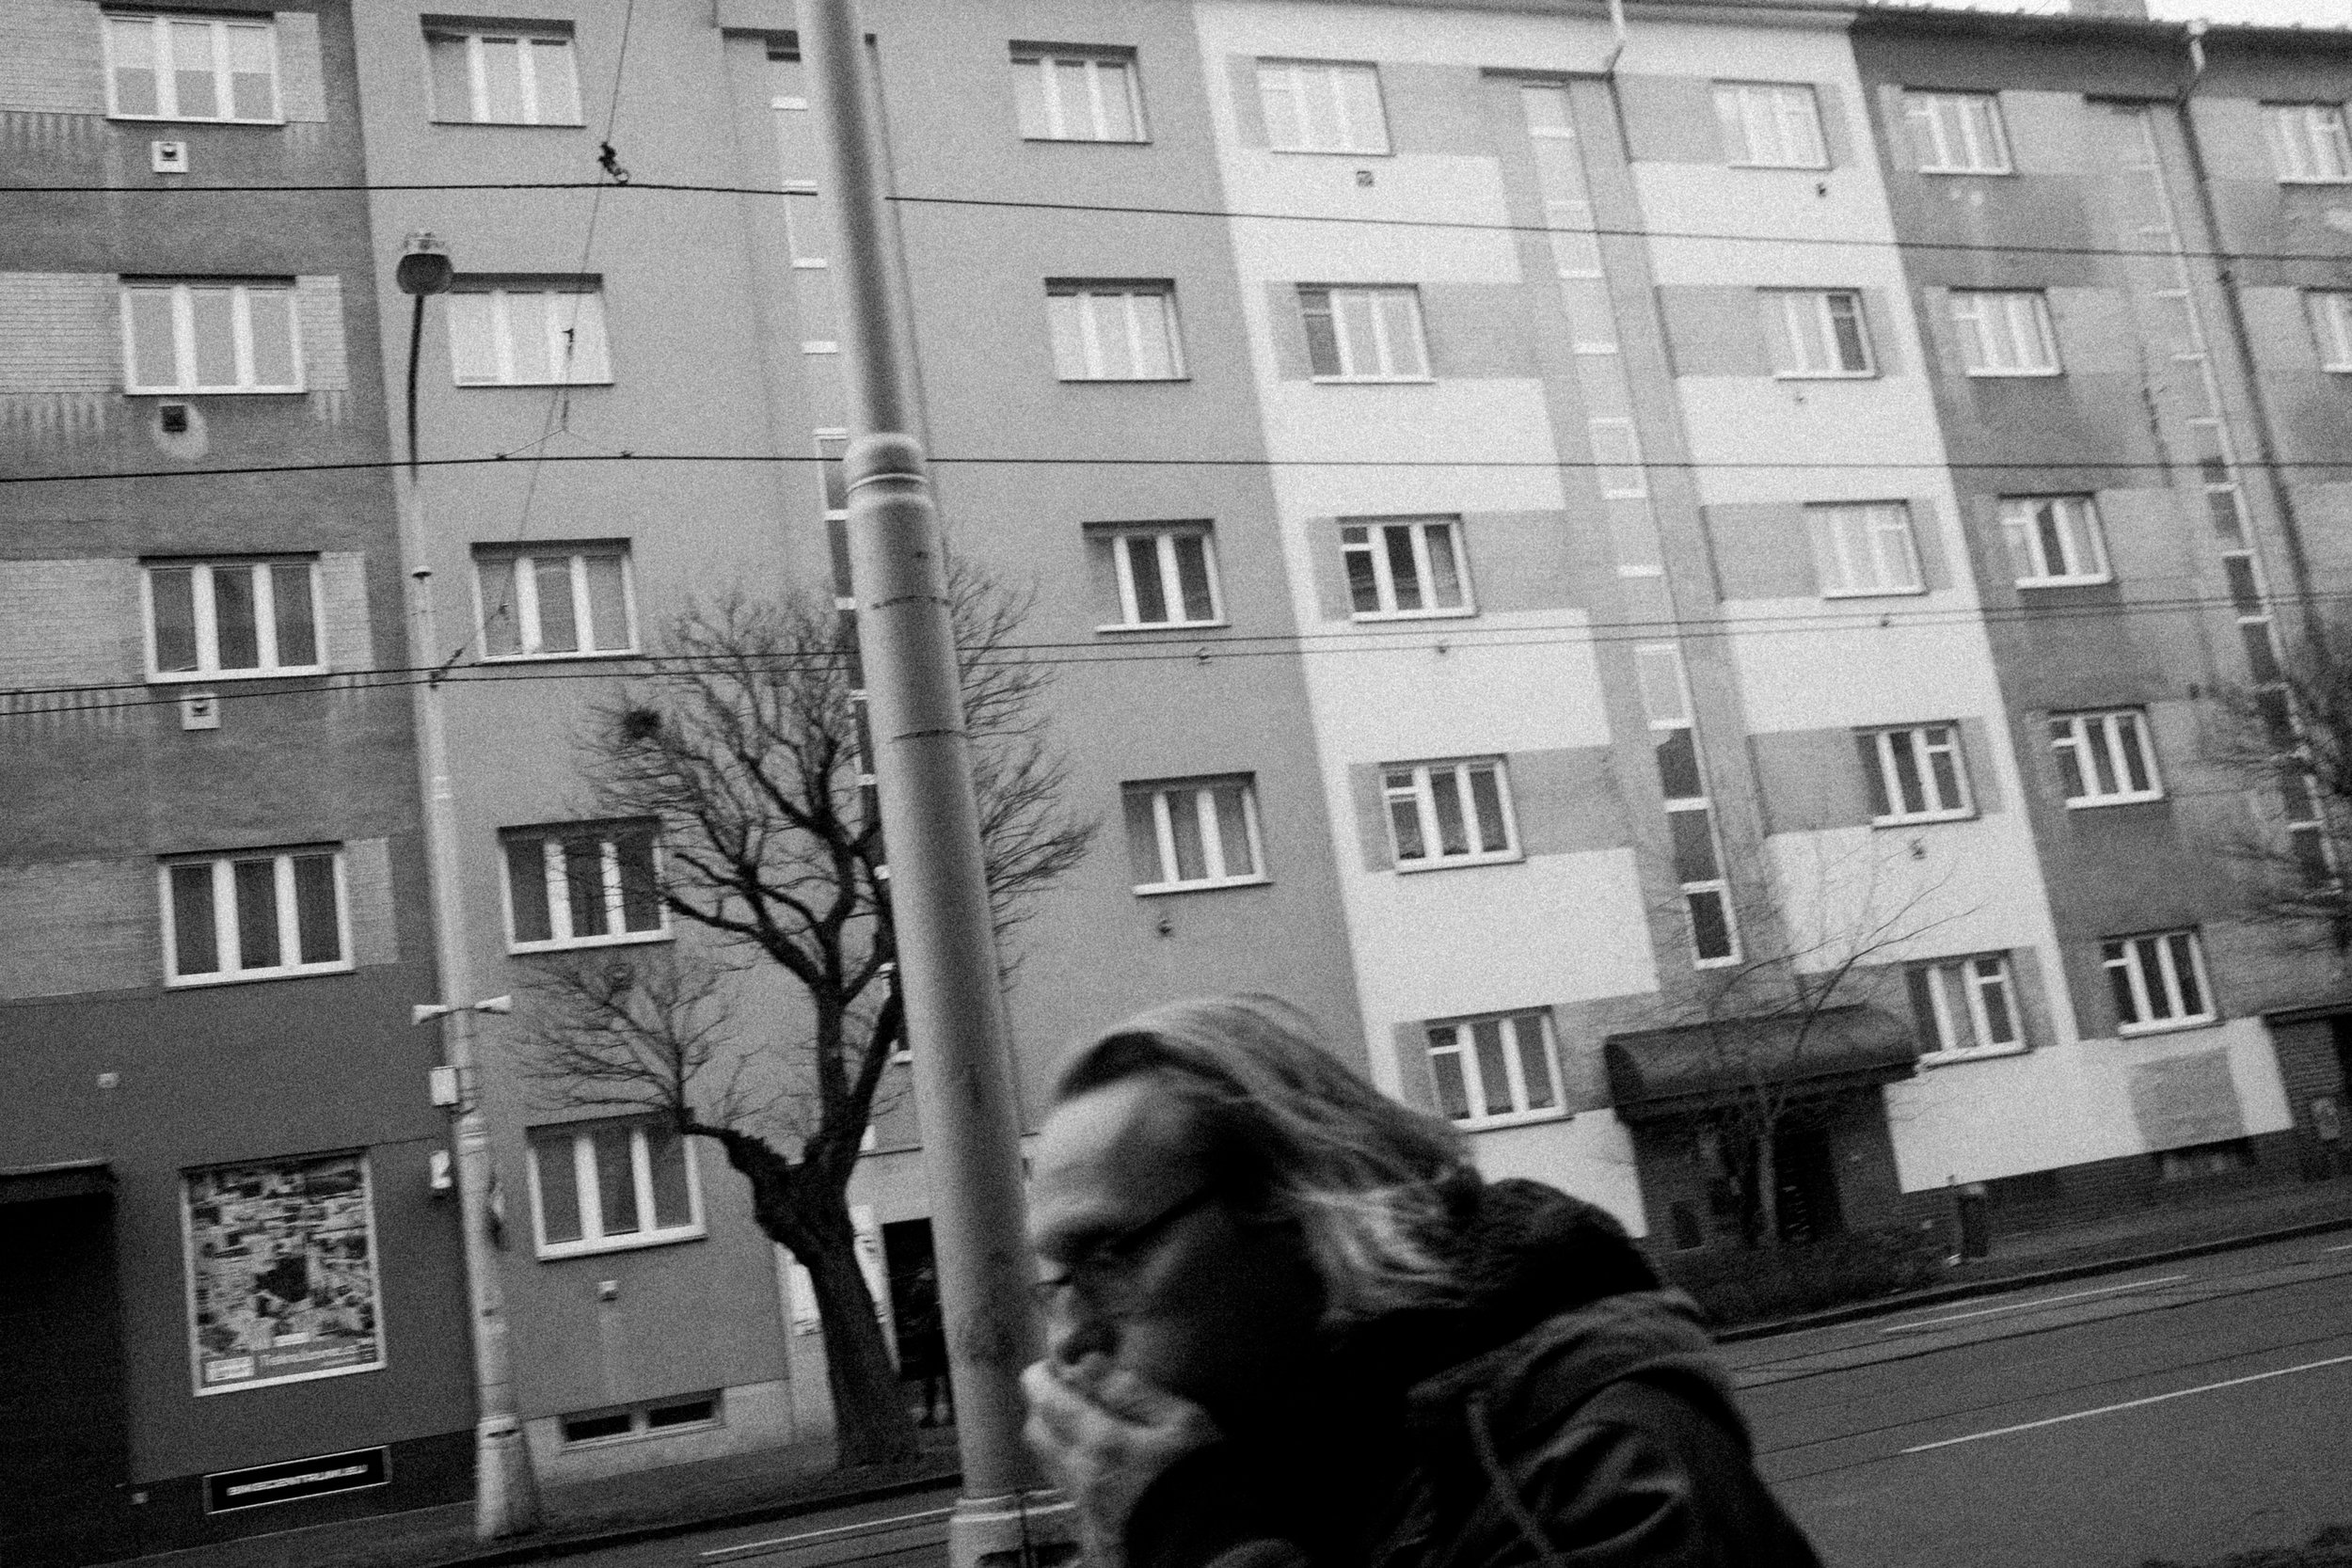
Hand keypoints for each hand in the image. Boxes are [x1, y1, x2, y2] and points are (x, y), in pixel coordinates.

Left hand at [1023, 1354, 1221, 1567]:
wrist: (1213, 1552)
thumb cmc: (1204, 1480)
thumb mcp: (1182, 1422)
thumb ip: (1133, 1391)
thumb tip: (1088, 1363)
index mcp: (1101, 1445)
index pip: (1049, 1404)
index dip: (1040, 1379)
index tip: (1044, 1366)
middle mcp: (1081, 1479)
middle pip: (1036, 1436)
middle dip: (1041, 1409)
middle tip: (1061, 1393)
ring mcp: (1085, 1512)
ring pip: (1051, 1467)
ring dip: (1055, 1441)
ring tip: (1081, 1428)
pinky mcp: (1093, 1537)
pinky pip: (1072, 1495)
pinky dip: (1076, 1472)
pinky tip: (1103, 1471)